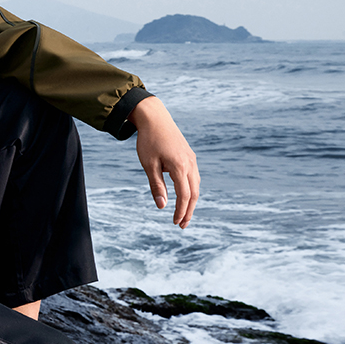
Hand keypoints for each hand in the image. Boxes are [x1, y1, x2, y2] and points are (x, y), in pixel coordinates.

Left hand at [128, 96, 199, 227]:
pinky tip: (184, 196)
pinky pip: (194, 177)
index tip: (175, 223)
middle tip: (182, 225)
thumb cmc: (148, 141)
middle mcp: (190, 164)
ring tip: (183, 214)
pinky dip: (191, 190)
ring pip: (196, 185)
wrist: (155, 118)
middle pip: (194, 193)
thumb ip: (156, 186)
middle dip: (188, 211)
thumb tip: (162, 206)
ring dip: (191, 201)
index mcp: (179, 167)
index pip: (184, 196)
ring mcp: (192, 159)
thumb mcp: (148, 165)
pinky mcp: (190, 156)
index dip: (180, 211)